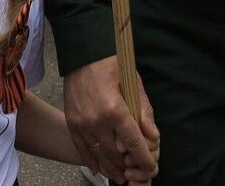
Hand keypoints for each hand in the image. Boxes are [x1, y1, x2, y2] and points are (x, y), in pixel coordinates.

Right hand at [63, 58, 159, 182]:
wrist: (83, 52)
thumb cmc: (111, 64)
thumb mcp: (134, 83)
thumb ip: (144, 111)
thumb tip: (153, 136)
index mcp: (115, 109)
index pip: (133, 143)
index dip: (143, 159)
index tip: (150, 167)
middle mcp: (96, 120)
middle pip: (115, 153)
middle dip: (128, 166)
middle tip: (137, 173)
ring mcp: (82, 123)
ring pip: (98, 155)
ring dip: (111, 168)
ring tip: (121, 177)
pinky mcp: (71, 122)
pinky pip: (82, 148)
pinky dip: (92, 161)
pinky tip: (100, 169)